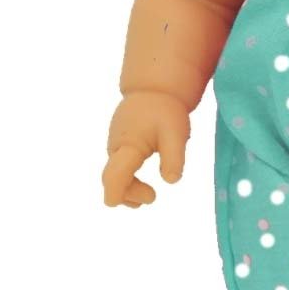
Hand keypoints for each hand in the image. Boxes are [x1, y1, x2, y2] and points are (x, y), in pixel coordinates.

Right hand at [102, 91, 190, 208]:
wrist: (153, 88)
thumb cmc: (166, 111)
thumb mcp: (176, 133)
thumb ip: (173, 157)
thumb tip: (171, 181)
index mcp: (128, 146)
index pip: (114, 176)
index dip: (119, 194)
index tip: (141, 201)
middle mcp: (116, 148)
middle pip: (112, 180)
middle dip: (129, 194)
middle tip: (152, 197)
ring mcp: (115, 147)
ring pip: (114, 175)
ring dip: (128, 189)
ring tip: (149, 195)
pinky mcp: (119, 145)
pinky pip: (118, 168)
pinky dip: (127, 180)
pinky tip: (141, 186)